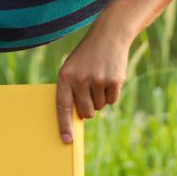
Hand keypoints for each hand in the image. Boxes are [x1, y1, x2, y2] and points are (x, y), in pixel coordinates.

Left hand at [54, 26, 129, 143]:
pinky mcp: (114, 81)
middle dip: (89, 109)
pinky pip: (112, 101)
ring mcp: (98, 80)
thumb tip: (78, 117)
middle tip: (91, 94)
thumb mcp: (73, 68)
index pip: (62, 106)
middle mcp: (80, 79)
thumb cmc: (87, 56)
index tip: (66, 140)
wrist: (109, 36)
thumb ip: (72, 90)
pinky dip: (111, 94)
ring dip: (101, 98)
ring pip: (100, 107)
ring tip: (99, 78)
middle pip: (86, 112)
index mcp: (65, 76)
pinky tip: (109, 77)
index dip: (64, 125)